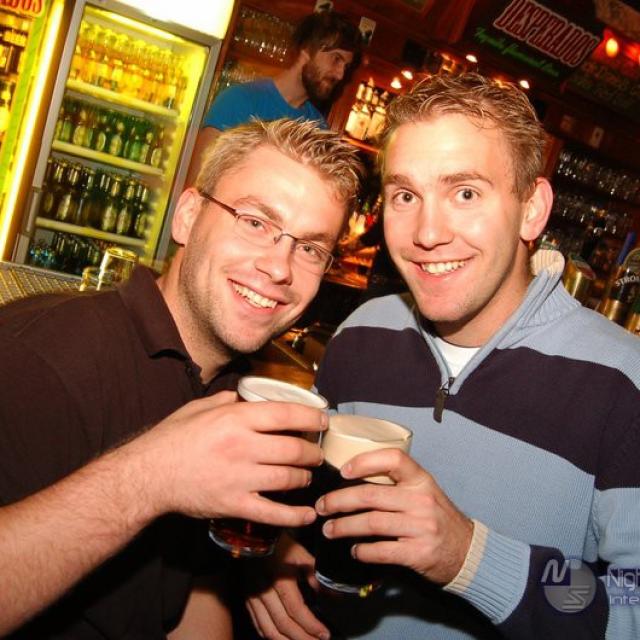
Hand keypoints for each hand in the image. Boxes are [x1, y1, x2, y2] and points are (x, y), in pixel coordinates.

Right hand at [123, 391, 326, 527]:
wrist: (146, 476)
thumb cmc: (172, 438)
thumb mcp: (198, 408)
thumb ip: (226, 400)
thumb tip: (246, 396)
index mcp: (235, 418)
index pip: (286, 413)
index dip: (311, 416)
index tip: (323, 419)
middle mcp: (242, 446)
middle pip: (294, 448)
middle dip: (312, 452)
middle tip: (316, 453)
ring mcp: (239, 478)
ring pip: (288, 478)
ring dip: (305, 478)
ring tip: (307, 476)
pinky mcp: (233, 504)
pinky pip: (272, 513)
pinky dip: (294, 516)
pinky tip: (307, 515)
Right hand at [246, 535, 329, 639]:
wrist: (252, 532)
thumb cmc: (279, 541)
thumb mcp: (301, 554)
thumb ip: (316, 576)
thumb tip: (334, 594)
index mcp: (279, 579)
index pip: (296, 610)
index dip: (311, 625)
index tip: (324, 634)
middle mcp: (264, 591)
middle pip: (282, 624)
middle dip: (302, 638)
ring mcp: (252, 596)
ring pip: (268, 629)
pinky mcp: (246, 597)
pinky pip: (257, 622)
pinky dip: (269, 634)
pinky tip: (280, 638)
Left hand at [315, 449, 472, 584]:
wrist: (468, 552)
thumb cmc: (437, 517)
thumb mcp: (424, 492)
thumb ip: (397, 484)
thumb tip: (352, 478)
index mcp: (421, 479)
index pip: (393, 458)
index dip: (365, 461)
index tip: (343, 470)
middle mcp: (421, 500)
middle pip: (371, 495)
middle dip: (339, 500)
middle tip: (322, 506)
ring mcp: (421, 527)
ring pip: (371, 523)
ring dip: (344, 527)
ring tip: (329, 529)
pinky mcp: (419, 553)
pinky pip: (382, 550)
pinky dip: (363, 551)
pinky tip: (354, 550)